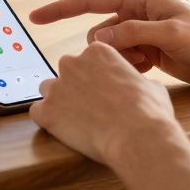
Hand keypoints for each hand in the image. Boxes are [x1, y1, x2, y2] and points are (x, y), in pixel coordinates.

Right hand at [30, 0, 189, 88]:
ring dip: (120, 62)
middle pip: (98, 32)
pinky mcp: (148, 51)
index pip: (89, 0)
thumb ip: (133, 34)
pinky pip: (123, 61)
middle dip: (106, 50)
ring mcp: (141, 32)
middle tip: (137, 59)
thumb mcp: (171, 34)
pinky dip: (129, 69)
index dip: (60, 9)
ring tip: (149, 65)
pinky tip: (150, 71)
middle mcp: (136, 12)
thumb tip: (98, 41)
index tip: (35, 17)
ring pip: (110, 50)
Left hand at [30, 41, 179, 165]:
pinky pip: (37, 112)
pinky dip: (48, 120)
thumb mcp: (151, 85)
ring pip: (49, 89)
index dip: (95, 76)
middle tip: (91, 106)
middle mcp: (72, 62)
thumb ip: (136, 79)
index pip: (87, 59)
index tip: (103, 90)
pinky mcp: (46, 111)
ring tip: (77, 119)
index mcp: (98, 51)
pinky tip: (63, 129)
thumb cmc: (149, 111)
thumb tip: (140, 85)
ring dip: (60, 101)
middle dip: (76, 86)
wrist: (137, 137)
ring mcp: (57, 86)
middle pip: (67, 71)